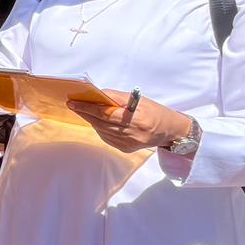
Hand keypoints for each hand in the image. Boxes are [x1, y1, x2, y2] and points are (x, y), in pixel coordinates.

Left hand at [67, 91, 192, 153]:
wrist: (170, 130)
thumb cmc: (154, 111)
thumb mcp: (138, 99)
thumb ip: (115, 97)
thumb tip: (95, 95)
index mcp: (137, 119)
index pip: (105, 114)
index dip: (87, 108)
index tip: (73, 103)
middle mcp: (132, 134)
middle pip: (101, 123)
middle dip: (85, 113)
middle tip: (73, 105)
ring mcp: (129, 144)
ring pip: (102, 131)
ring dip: (91, 121)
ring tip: (84, 111)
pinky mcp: (126, 149)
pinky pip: (107, 138)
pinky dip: (100, 129)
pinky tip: (99, 122)